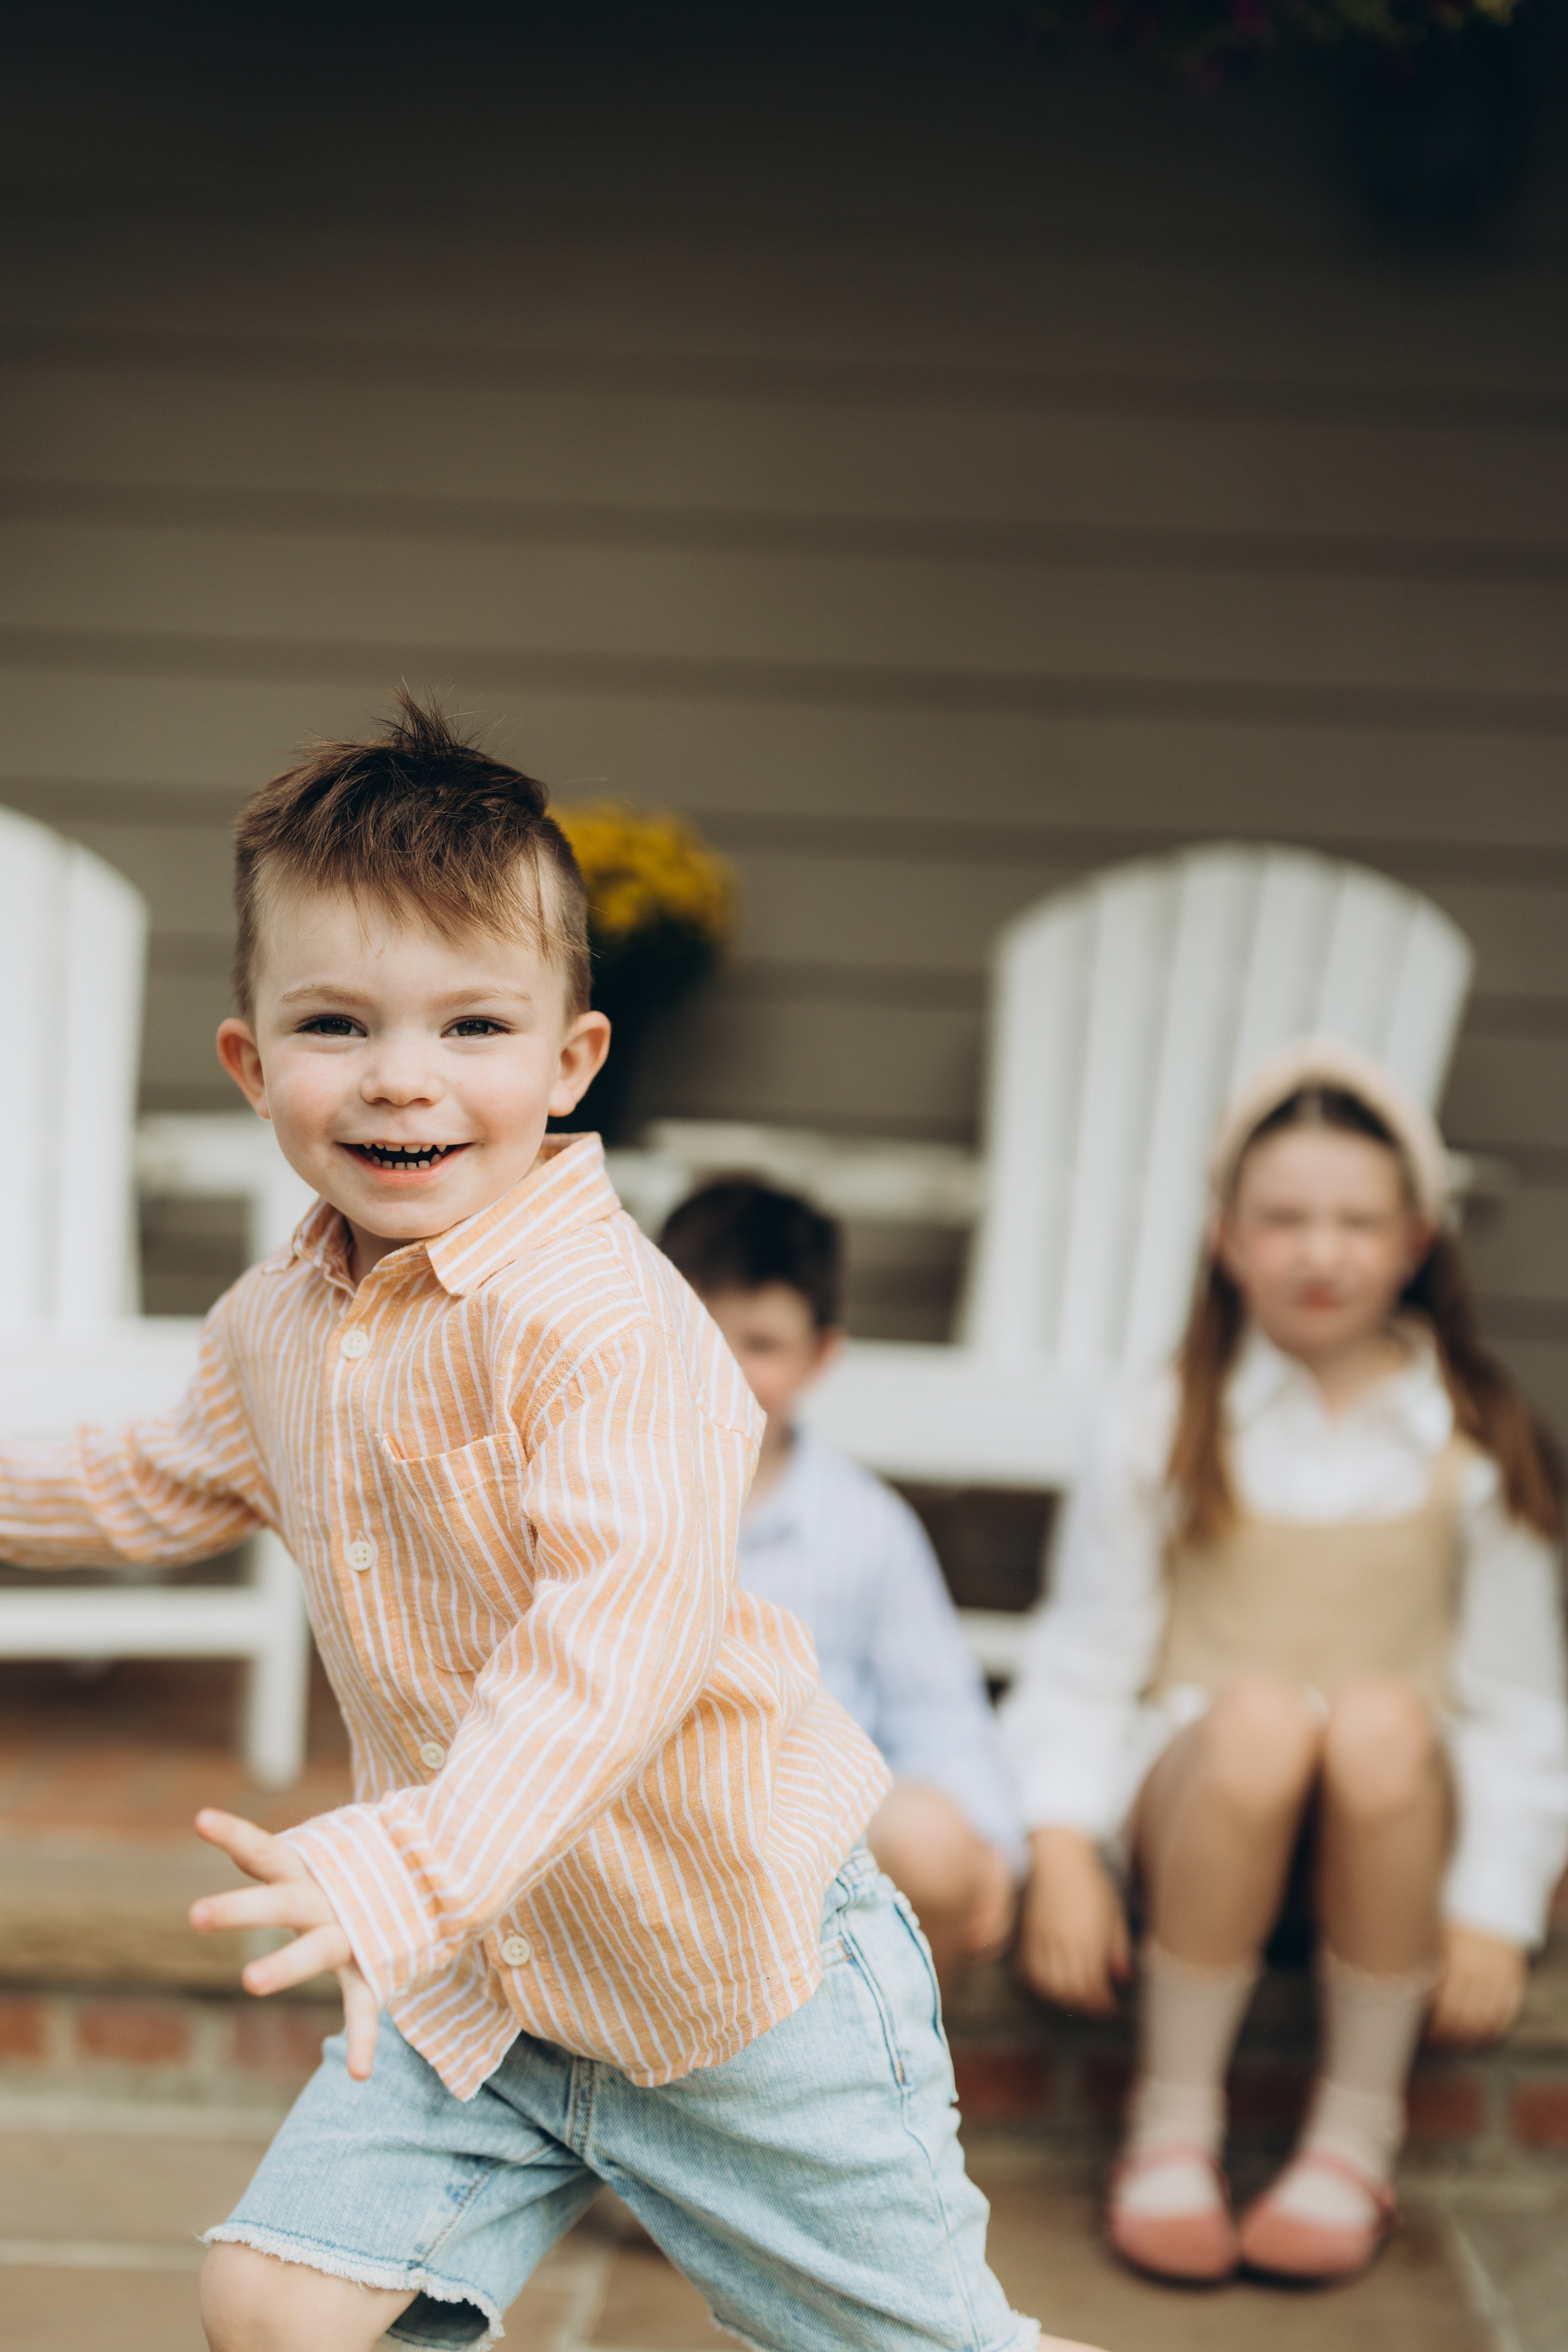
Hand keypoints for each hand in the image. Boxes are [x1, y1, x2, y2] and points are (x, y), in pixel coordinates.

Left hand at [190, 1809, 379, 2079]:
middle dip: (240, 1908)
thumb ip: (262, 1853)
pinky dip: (365, 2037)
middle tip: (195, 1914)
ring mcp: (349, 1933)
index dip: (233, 1834)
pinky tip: (361, 2075)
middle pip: (279, 1901)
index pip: (263, 1849)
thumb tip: (204, 1820)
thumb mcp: (310, 1857)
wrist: (431, 1877)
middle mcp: (324, 1900)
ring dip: (284, 1966)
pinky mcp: (373, 1967)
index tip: (200, 1819)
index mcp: (306, 1871)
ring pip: (315, 1951)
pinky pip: (365, 2005)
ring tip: (249, 1983)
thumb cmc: (349, 1872)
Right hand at [1018, 1826, 1130, 2015]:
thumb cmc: (1091, 1882)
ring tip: (1077, 2000)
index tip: (1113, 2010)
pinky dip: (1041, 1986)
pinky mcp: (1029, 1935)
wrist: (1057, 1857)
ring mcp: (1043, 1940)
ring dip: (1063, 2000)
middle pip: (1071, 1992)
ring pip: (1048, 1986)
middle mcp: (1063, 1943)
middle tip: (1097, 2008)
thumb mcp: (1113, 1912)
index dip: (1103, 2006)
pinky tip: (1053, 1986)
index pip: (1093, 1987)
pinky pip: (1030, 1971)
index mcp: (1088, 1939)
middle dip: (1086, 2006)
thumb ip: (1118, 1947)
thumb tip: (1122, 1979)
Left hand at [1428, 1921, 1525, 2046]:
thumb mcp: (1435, 1938)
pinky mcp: (1515, 1980)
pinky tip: (1481, 2036)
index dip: (1437, 2026)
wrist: (1489, 1909)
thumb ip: (1424, 1963)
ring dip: (1470, 2038)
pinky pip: (1507, 2013)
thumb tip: (1408, 1994)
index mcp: (1457, 1959)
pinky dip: (1494, 2029)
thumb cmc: (1454, 1927)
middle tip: (1439, 2043)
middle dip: (1450, 2036)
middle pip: (1466, 2017)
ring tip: (1457, 2044)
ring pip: (1486, 2020)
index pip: (1447, 2005)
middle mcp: (1480, 1970)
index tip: (1427, 2034)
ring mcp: (1500, 1976)